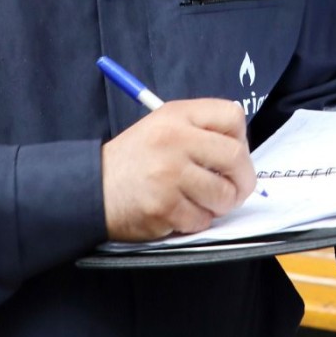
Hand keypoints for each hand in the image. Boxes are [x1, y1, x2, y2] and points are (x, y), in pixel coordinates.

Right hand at [101, 99, 255, 241]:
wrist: (92, 188)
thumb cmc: (134, 160)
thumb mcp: (162, 126)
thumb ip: (200, 130)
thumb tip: (241, 152)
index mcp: (176, 115)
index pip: (232, 116)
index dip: (241, 138)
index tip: (234, 153)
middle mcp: (174, 140)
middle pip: (236, 157)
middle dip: (242, 180)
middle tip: (236, 189)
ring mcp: (169, 175)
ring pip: (224, 195)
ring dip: (220, 205)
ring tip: (202, 201)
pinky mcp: (164, 207)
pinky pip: (202, 219)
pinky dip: (197, 221)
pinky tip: (181, 212)